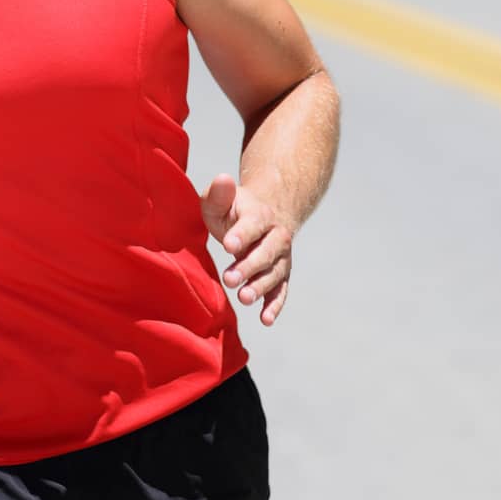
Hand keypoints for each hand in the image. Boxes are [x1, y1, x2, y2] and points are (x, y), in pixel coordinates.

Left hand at [200, 172, 293, 327]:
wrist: (265, 215)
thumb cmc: (234, 209)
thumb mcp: (222, 198)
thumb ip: (219, 193)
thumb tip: (222, 179)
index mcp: (260, 214)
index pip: (252, 225)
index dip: (242, 235)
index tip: (228, 245)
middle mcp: (277, 236)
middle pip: (265, 253)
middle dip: (248, 266)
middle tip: (229, 279)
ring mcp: (281, 258)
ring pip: (274, 274)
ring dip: (260, 287)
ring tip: (243, 297)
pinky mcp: (281, 275)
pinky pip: (281, 291)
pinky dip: (275, 306)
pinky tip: (264, 320)